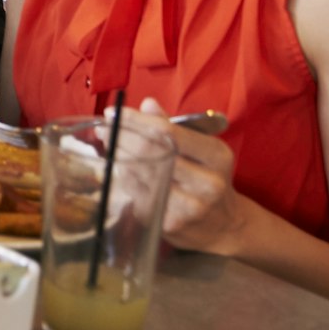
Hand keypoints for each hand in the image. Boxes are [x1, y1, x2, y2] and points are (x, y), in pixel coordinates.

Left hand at [124, 98, 248, 254]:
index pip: (169, 132)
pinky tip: (120, 168)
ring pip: (140, 172)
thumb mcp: (201, 149)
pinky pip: (137, 193)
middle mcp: (207, 182)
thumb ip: (173, 126)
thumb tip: (147, 104)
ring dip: (118, 155)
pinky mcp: (171, 223)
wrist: (226, 225)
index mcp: (217, 156)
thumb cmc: (207, 177)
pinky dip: (124, 177)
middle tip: (103, 128)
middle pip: (151, 152)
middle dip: (120, 136)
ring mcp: (190, 206)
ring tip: (109, 143)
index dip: (135, 120)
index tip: (112, 112)